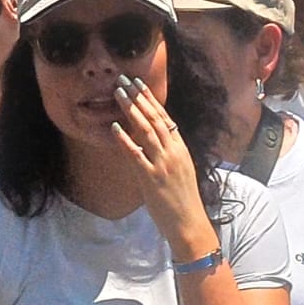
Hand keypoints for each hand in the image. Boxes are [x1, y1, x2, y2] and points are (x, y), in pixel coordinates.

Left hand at [108, 76, 216, 260]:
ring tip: (117, 94)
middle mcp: (173, 152)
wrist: (189, 224)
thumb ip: (167, 151)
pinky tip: (114, 127)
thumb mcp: (179, 168)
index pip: (164, 117)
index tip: (138, 83)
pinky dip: (124, 139)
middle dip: (138, 97)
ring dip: (130, 110)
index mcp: (180, 149)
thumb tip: (149, 137)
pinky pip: (136, 154)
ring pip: (146, 131)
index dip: (150, 99)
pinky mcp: (151, 178)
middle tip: (123, 79)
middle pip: (154, 119)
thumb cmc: (182, 199)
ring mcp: (162, 164)